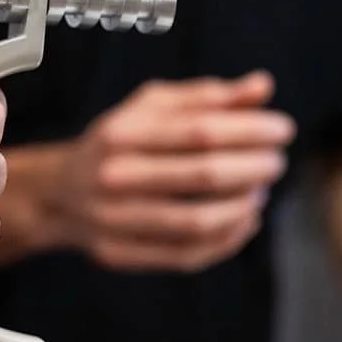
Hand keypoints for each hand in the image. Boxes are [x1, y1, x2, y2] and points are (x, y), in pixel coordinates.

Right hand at [42, 71, 293, 271]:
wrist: (59, 193)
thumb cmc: (117, 143)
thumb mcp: (151, 107)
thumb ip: (207, 96)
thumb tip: (263, 86)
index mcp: (120, 133)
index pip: (199, 131)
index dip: (250, 130)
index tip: (282, 128)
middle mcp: (112, 176)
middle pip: (202, 176)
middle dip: (254, 169)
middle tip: (277, 162)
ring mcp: (112, 220)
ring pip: (197, 222)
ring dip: (243, 208)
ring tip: (261, 192)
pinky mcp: (118, 253)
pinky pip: (185, 255)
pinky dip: (226, 241)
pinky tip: (244, 221)